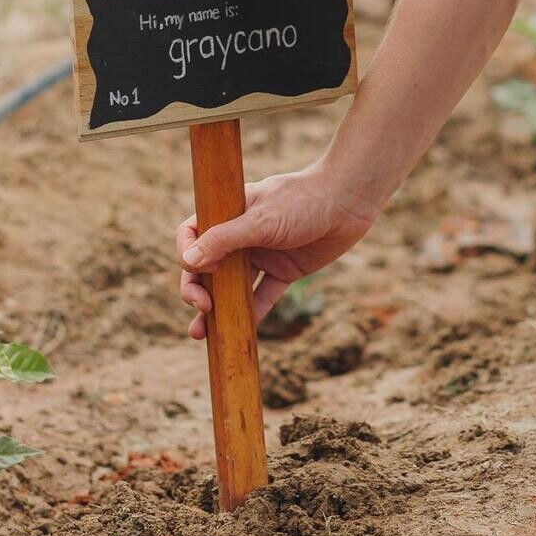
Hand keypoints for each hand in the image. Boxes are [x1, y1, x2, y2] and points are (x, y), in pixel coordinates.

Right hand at [176, 165, 376, 339]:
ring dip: (218, 308)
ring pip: (233, 286)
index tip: (197, 269)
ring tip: (201, 334)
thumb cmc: (301, 200)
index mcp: (228, 212)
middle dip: (197, 289)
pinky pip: (264, 295)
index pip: (192, 233)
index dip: (187, 254)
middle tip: (200, 308)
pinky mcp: (284, 270)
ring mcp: (262, 254)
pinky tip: (243, 332)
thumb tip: (188, 261)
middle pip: (208, 266)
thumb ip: (224, 240)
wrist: (348, 202)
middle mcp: (241, 234)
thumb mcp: (260, 220)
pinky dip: (253, 312)